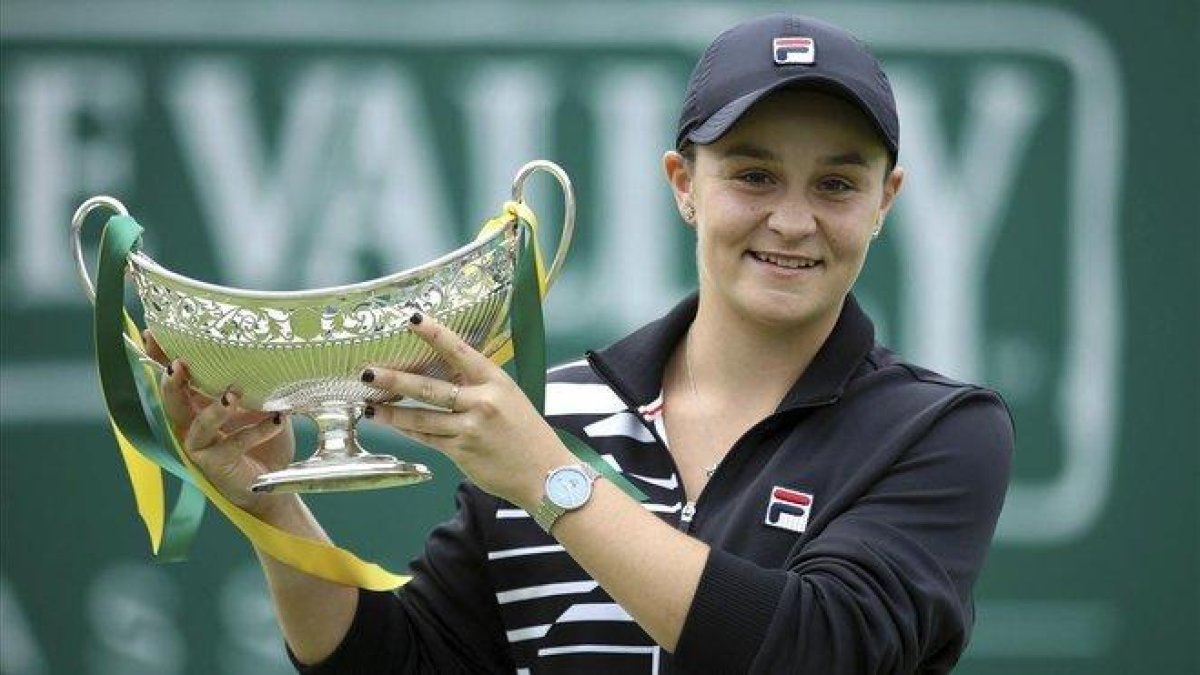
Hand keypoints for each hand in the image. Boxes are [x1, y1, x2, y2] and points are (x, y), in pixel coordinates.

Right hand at [144, 331, 296, 519]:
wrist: (272, 484)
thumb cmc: (262, 440)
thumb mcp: (260, 405)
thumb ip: (257, 385)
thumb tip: (270, 353)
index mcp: (199, 404)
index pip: (177, 378)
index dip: (161, 357)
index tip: (151, 333)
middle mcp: (192, 424)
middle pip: (172, 401)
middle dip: (172, 382)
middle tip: (179, 365)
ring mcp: (201, 447)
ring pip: (196, 427)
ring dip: (214, 410)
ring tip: (233, 394)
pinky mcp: (215, 465)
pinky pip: (232, 445)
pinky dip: (255, 431)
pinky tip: (276, 420)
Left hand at [360, 313, 572, 508]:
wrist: (546, 474)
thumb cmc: (527, 433)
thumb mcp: (509, 397)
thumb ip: (479, 385)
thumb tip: (444, 372)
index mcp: (496, 381)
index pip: (460, 352)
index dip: (434, 334)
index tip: (412, 319)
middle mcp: (482, 402)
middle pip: (429, 388)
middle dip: (395, 380)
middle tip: (367, 371)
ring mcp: (470, 429)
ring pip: (421, 419)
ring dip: (391, 414)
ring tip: (368, 407)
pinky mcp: (462, 452)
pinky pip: (428, 439)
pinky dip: (409, 432)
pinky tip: (391, 426)